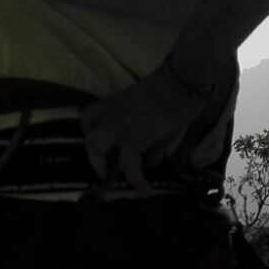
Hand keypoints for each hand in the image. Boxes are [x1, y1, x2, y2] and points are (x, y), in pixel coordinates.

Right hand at [80, 64, 209, 194]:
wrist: (181, 78)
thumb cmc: (180, 108)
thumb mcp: (171, 135)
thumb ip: (157, 150)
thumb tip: (149, 161)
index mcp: (135, 138)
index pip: (130, 168)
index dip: (136, 183)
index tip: (143, 191)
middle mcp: (118, 125)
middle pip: (95, 146)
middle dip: (98, 163)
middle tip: (107, 172)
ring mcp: (113, 109)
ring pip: (87, 124)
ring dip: (90, 138)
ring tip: (100, 146)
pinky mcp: (115, 97)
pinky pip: (95, 108)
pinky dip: (94, 119)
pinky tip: (105, 126)